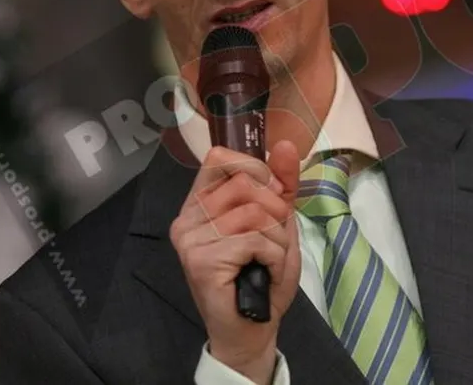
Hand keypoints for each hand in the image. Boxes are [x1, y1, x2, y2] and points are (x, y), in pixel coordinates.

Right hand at [170, 141, 301, 383]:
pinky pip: (254, 240)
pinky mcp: (201, 260)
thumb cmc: (262, 276)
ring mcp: (190, 239)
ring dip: (277, 239)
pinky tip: (264, 273)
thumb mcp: (279, 222)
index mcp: (201, 203)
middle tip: (274, 240)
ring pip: (254, 212)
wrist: (252, 327)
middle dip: (276, 211)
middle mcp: (188, 218)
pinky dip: (274, 257)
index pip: (219, 158)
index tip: (272, 194)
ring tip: (269, 261)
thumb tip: (284, 145)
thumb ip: (281, 184)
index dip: (254, 168)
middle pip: (245, 183)